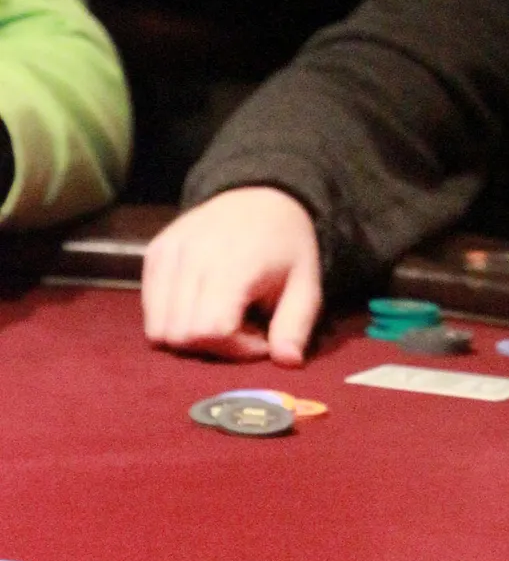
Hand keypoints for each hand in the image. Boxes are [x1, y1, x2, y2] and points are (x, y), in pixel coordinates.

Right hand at [141, 188, 323, 363]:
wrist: (260, 197)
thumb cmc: (287, 248)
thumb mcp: (306, 286)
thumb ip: (295, 326)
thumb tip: (287, 363)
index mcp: (234, 265)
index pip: (211, 331)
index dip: (237, 348)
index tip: (262, 337)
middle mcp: (192, 257)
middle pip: (182, 336)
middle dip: (215, 347)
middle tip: (243, 328)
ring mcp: (168, 253)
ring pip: (159, 329)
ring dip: (191, 337)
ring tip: (223, 316)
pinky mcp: (154, 253)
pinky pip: (150, 310)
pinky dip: (173, 319)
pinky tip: (203, 304)